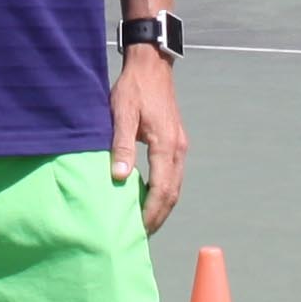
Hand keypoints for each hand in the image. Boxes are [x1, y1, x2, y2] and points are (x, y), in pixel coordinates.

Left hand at [105, 52, 186, 230]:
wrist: (151, 66)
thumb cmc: (133, 88)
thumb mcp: (121, 114)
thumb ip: (121, 145)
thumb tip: (120, 177)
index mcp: (166, 145)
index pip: (162, 190)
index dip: (151, 213)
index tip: (138, 230)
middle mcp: (178, 149)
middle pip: (173, 193)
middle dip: (158, 216)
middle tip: (141, 235)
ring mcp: (180, 146)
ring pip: (176, 186)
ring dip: (162, 207)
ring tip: (145, 223)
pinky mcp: (176, 143)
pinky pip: (173, 176)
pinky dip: (164, 193)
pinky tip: (149, 199)